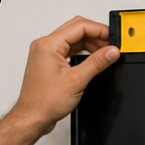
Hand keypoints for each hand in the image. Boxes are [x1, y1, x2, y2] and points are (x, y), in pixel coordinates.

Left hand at [11, 16, 119, 135]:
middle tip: (110, 46)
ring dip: (89, 44)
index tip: (112, 38)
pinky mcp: (48, 62)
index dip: (99, 30)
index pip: (79, 26)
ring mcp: (45, 53)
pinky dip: (81, 52)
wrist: (33, 117)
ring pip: (72, 40)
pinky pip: (68, 50)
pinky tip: (92, 60)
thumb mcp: (77, 80)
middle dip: (96, 35)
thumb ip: (97, 63)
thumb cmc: (45, 102)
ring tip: (104, 54)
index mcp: (48, 44)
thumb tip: (111, 52)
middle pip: (76, 29)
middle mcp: (44, 45)